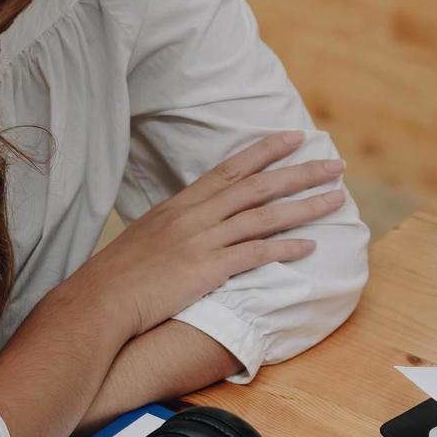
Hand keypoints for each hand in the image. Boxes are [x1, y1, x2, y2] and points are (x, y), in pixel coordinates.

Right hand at [68, 131, 344, 337]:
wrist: (100, 300)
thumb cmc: (119, 275)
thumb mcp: (148, 237)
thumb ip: (176, 226)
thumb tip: (193, 226)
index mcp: (182, 204)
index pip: (231, 168)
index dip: (265, 151)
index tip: (294, 137)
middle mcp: (196, 215)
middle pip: (258, 185)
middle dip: (300, 171)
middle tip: (334, 163)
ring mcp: (203, 240)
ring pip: (264, 215)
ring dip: (305, 206)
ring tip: (337, 198)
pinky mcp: (207, 269)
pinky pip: (255, 254)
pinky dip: (285, 248)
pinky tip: (311, 246)